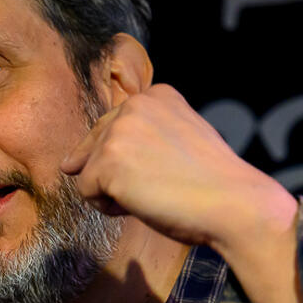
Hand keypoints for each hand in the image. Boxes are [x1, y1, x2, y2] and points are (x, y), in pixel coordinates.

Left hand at [61, 85, 301, 302]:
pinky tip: (142, 203)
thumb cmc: (210, 183)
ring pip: (87, 171)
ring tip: (154, 193)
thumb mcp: (176, 141)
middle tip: (163, 184)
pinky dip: (107, 207)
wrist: (235, 204)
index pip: (112, 128)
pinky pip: (85, 191)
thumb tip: (67, 163)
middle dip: (119, 174)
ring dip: (114, 192)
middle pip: (96, 148)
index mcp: (156, 95)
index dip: (130, 161)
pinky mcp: (107, 161)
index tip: (166, 170)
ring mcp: (119, 131)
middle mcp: (134, 104)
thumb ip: (136, 139)